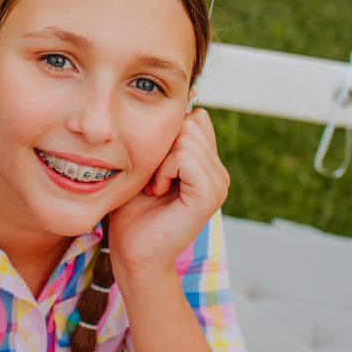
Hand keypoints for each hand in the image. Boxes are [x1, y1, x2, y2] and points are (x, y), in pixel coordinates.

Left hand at [109, 108, 229, 281]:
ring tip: (156, 187)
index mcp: (207, 164)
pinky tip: (159, 191)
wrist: (132, 253)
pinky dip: (164, 170)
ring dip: (161, 160)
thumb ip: (162, 138)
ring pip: (188, 137)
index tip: (153, 167)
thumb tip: (179, 98)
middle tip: (153, 179)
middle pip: (192, 123)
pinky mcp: (210, 196)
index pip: (196, 118)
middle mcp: (218, 172)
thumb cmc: (132, 211)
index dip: (166, 135)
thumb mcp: (147, 164)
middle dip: (164, 145)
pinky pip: (185, 157)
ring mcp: (218, 183)